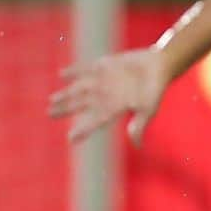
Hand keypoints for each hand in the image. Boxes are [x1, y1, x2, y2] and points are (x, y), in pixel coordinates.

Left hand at [48, 48, 167, 144]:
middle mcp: (105, 96)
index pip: (95, 122)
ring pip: (79, 89)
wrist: (160, 65)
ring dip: (66, 94)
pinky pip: (85, 69)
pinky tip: (62, 74)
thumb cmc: (156, 89)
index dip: (83, 130)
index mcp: (114, 109)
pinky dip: (74, 71)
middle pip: (81, 105)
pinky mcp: (104, 66)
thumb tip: (137, 145)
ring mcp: (103, 81)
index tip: (71, 139)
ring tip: (52, 100)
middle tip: (50, 114)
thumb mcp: (149, 108)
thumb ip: (140, 124)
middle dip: (65, 109)